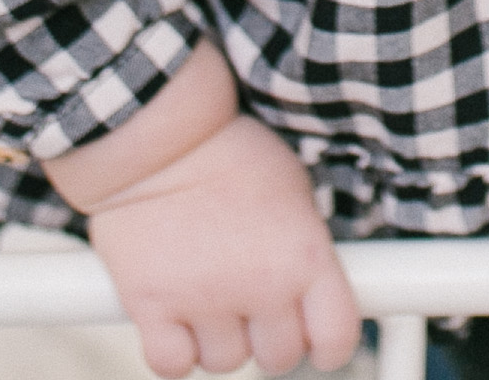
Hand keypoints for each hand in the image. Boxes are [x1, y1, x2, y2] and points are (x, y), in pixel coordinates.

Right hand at [84, 113, 360, 376]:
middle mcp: (261, 285)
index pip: (336, 337)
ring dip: (219, 337)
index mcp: (304, 254)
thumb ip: (304, 248)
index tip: (318, 341)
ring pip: (224, 362)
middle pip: (278, 357)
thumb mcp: (292, 188)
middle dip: (268, 334)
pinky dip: (174, 349)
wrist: (160, 132)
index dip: (329, 345)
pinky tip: (176, 313)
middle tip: (252, 301)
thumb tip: (312, 294)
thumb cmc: (229, 149)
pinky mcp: (152, 306)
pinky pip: (171, 365)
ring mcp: (205, 299)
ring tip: (209, 290)